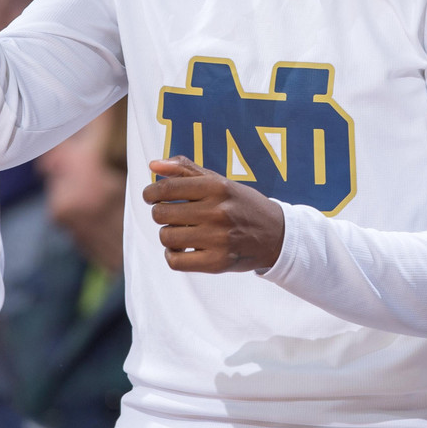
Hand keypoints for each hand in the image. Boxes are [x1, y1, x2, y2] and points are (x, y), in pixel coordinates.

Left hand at [143, 156, 284, 273]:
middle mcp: (218, 211)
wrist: (276, 235)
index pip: (167, 188)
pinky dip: (172, 255)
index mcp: (217, 187)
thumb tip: (153, 164)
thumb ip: (185, 169)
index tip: (150, 196)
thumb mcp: (219, 181)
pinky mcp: (218, 263)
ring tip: (179, 231)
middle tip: (169, 214)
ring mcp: (218, 239)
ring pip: (167, 237)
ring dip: (168, 234)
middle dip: (160, 213)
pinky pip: (176, 262)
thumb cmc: (242, 204)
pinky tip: (181, 249)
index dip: (150, 193)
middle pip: (162, 214)